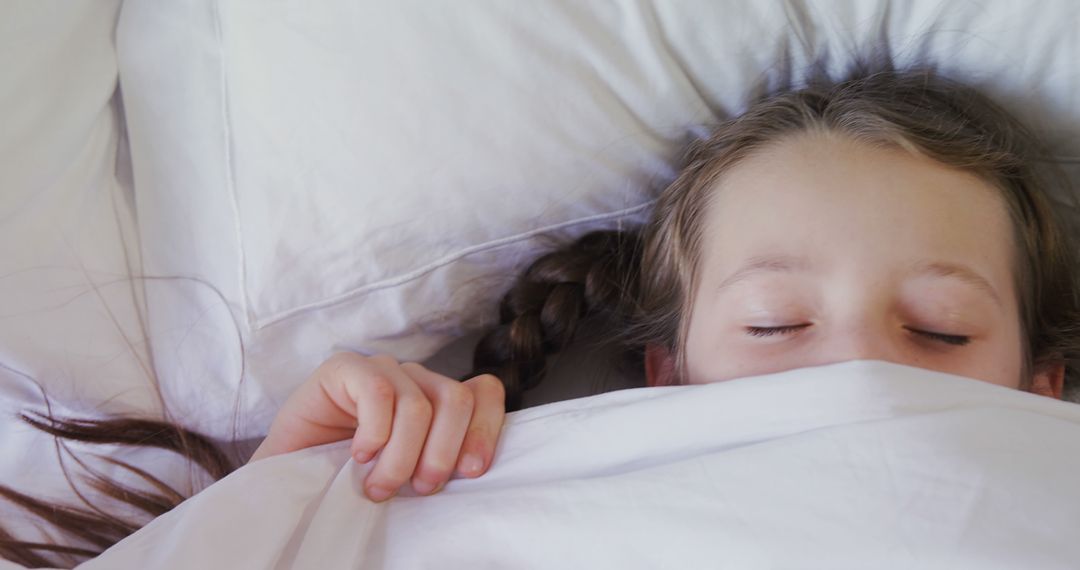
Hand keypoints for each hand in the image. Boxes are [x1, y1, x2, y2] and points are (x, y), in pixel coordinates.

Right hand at [249, 352, 506, 501]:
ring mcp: (380, 370)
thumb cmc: (350, 478)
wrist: (287, 477)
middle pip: (457, 400)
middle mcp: (414, 380)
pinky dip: (375, 433)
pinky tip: (358, 456)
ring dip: (401, 456)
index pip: (483, 392)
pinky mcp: (345, 368)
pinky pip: (378, 393)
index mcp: (436, 401)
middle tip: (418, 489)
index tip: (471, 471)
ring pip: (418, 405)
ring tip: (378, 486)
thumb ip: (439, 460)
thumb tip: (475, 470)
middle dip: (442, 453)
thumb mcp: (407, 473)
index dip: (486, 428)